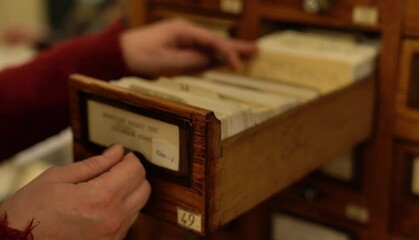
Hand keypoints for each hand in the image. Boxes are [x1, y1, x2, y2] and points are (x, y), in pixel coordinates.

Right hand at [0, 144, 149, 239]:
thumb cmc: (30, 210)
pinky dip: (121, 209)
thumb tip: (117, 151)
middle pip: (144, 188)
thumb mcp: (58, 177)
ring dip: (128, 192)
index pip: (135, 170)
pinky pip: (127, 221)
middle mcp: (113, 218)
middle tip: (115, 169)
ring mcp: (113, 235)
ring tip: (104, 187)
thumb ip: (95, 164)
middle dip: (133, 174)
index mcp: (101, 197)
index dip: (129, 158)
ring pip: (139, 205)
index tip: (121, 155)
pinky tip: (101, 204)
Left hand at [120, 18, 257, 77]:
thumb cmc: (140, 56)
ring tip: (247, 52)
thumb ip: (191, 61)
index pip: (211, 42)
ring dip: (228, 51)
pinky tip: (224, 59)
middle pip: (215, 40)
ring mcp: (182, 39)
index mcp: (183, 31)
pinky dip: (214, 56)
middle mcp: (185, 32)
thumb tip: (212, 60)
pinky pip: (200, 52)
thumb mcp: (167, 61)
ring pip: (210, 46)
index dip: (227, 53)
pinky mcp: (178, 48)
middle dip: (235, 46)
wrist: (119, 54)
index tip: (237, 66)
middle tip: (256, 49)